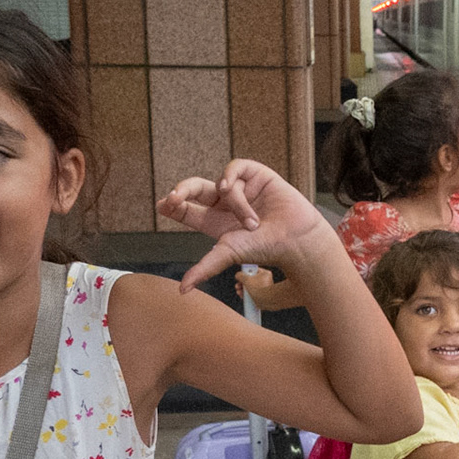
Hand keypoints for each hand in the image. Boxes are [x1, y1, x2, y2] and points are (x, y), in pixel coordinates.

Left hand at [158, 159, 325, 292]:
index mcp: (215, 221)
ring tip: (253, 222)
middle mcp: (226, 204)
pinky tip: (232, 188)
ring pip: (221, 184)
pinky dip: (231, 177)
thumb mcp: (227, 254)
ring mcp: (242, 188)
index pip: (187, 209)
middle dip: (182, 191)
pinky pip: (235, 167)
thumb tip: (182, 290)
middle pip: (195, 189)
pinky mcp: (257, 175)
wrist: (296, 239)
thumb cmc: (266, 248)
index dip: (173, 204)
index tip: (163, 204)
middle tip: (174, 198)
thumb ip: (204, 268)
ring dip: (234, 204)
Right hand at [235, 267, 275, 300]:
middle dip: (242, 283)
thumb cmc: (259, 289)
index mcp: (264, 273)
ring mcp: (264, 288)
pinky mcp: (262, 295)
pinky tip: (241, 296)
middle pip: (250, 279)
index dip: (245, 273)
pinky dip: (247, 294)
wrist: (268, 302)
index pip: (253, 270)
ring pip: (251, 287)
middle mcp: (265, 280)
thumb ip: (241, 276)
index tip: (240, 277)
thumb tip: (238, 275)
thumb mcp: (247, 280)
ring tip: (238, 292)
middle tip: (237, 286)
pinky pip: (253, 293)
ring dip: (242, 289)